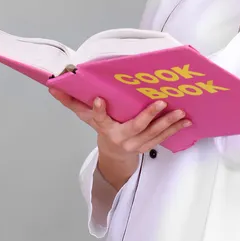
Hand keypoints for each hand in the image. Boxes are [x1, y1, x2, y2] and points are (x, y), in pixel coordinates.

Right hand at [49, 88, 190, 159]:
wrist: (113, 155)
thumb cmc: (102, 128)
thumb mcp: (86, 116)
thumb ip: (71, 101)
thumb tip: (52, 85)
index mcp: (104, 127)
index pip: (98, 119)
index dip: (98, 110)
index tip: (99, 99)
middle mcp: (120, 138)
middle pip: (135, 127)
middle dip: (148, 115)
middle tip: (161, 103)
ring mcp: (136, 144)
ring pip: (153, 134)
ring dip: (168, 123)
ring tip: (181, 112)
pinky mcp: (148, 146)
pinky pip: (163, 138)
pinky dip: (175, 129)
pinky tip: (187, 120)